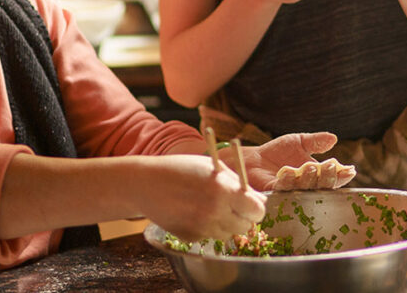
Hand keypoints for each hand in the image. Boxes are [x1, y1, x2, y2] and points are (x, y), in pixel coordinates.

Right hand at [142, 155, 265, 241]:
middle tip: (232, 207)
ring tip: (210, 207)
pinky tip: (195, 214)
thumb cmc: (182, 169)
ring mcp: (201, 227)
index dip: (255, 207)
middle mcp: (214, 211)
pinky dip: (208, 229)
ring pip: (229, 234)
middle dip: (242, 218)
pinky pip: (209, 237)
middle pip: (245, 227)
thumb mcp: (214, 169)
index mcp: (223, 190)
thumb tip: (260, 200)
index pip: (257, 211)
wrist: (146, 183)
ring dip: (226, 224)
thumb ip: (239, 184)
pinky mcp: (189, 237)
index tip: (249, 204)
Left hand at [243, 132, 356, 190]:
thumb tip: (334, 138)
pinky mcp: (275, 192)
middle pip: (322, 186)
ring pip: (305, 188)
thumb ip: (316, 141)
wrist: (253, 159)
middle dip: (328, 177)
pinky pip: (283, 188)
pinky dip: (288, 180)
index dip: (341, 176)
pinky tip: (290, 171)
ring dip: (309, 178)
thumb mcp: (299, 142)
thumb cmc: (278, 152)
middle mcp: (306, 186)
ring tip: (311, 166)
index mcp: (316, 175)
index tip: (349, 170)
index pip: (333, 178)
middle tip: (330, 167)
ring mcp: (291, 191)